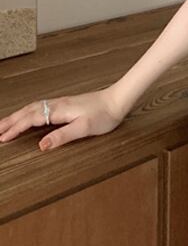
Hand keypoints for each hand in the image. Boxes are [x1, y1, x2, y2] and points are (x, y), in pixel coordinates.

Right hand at [0, 88, 126, 150]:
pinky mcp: (66, 104)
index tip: (2, 138)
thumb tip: (41, 145)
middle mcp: (57, 104)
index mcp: (59, 110)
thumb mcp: (84, 128)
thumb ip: (62, 136)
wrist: (118, 100)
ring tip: (6, 124)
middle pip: (28, 111)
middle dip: (10, 121)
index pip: (31, 119)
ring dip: (18, 115)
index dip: (15, 129)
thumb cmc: (104, 115)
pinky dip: (28, 112)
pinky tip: (28, 115)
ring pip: (33, 108)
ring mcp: (61, 103)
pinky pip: (40, 107)